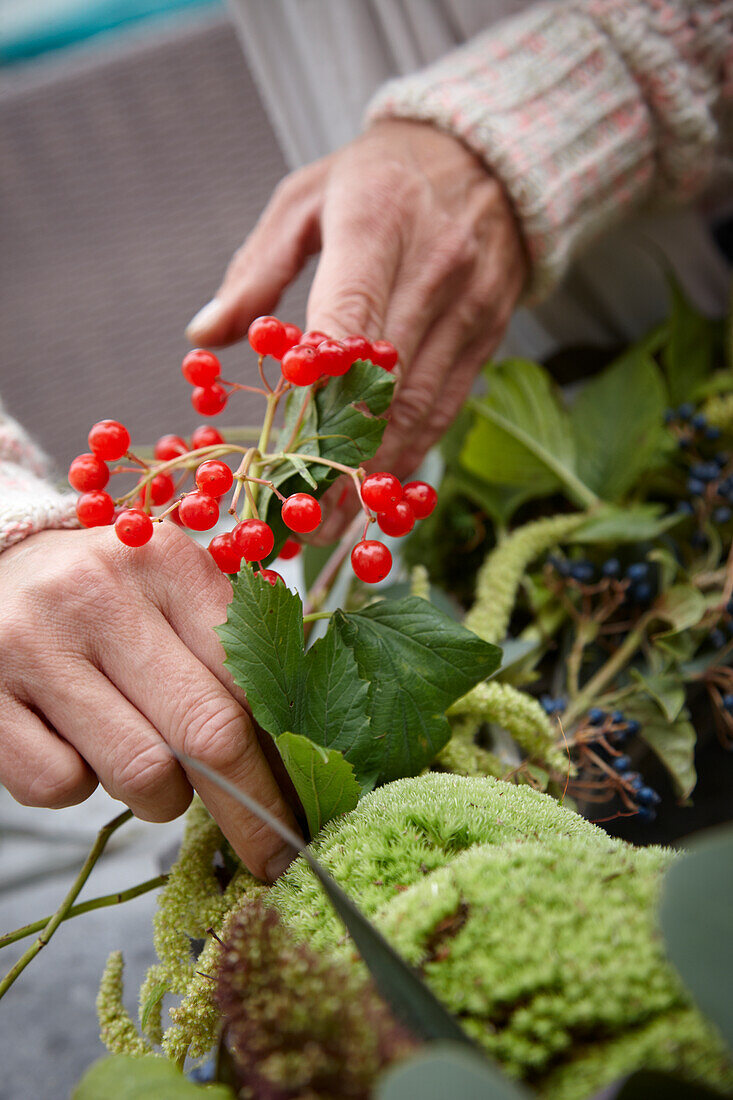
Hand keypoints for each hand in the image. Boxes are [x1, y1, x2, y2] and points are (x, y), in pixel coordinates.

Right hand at [0, 526, 298, 880]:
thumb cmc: (104, 593)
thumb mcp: (170, 592)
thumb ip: (229, 650)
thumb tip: (300, 750)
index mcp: (167, 563)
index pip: (251, 677)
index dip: (288, 756)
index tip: (312, 807)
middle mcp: (101, 595)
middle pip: (208, 731)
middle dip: (252, 809)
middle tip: (272, 857)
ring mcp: (35, 646)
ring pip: (140, 772)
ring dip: (161, 797)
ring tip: (151, 767)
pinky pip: (59, 787)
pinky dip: (79, 788)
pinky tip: (76, 745)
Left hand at [186, 119, 526, 540]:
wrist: (490, 160)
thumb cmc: (378, 178)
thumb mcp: (307, 200)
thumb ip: (256, 271)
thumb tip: (203, 335)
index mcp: (378, 223)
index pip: (351, 312)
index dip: (318, 382)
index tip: (283, 439)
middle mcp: (432, 270)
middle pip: (382, 380)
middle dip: (338, 455)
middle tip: (298, 513)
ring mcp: (468, 308)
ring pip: (418, 407)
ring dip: (375, 472)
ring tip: (334, 523)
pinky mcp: (488, 337)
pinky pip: (447, 408)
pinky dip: (412, 453)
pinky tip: (381, 491)